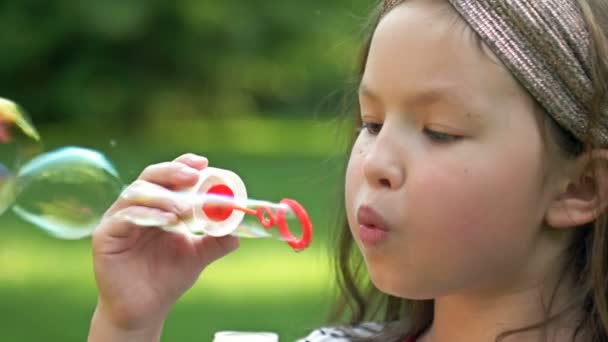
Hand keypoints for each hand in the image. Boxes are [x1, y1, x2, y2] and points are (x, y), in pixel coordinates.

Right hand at [88, 153, 238, 340]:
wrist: (144, 310)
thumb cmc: (167, 278)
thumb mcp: (198, 255)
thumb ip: (217, 240)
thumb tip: (240, 229)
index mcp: (156, 206)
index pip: (167, 176)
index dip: (182, 165)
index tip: (203, 163)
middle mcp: (135, 207)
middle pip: (150, 177)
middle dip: (173, 173)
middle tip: (193, 177)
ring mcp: (117, 220)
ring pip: (136, 193)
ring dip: (163, 197)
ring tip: (184, 209)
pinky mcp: (105, 236)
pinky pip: (124, 218)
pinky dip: (146, 214)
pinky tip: (166, 221)